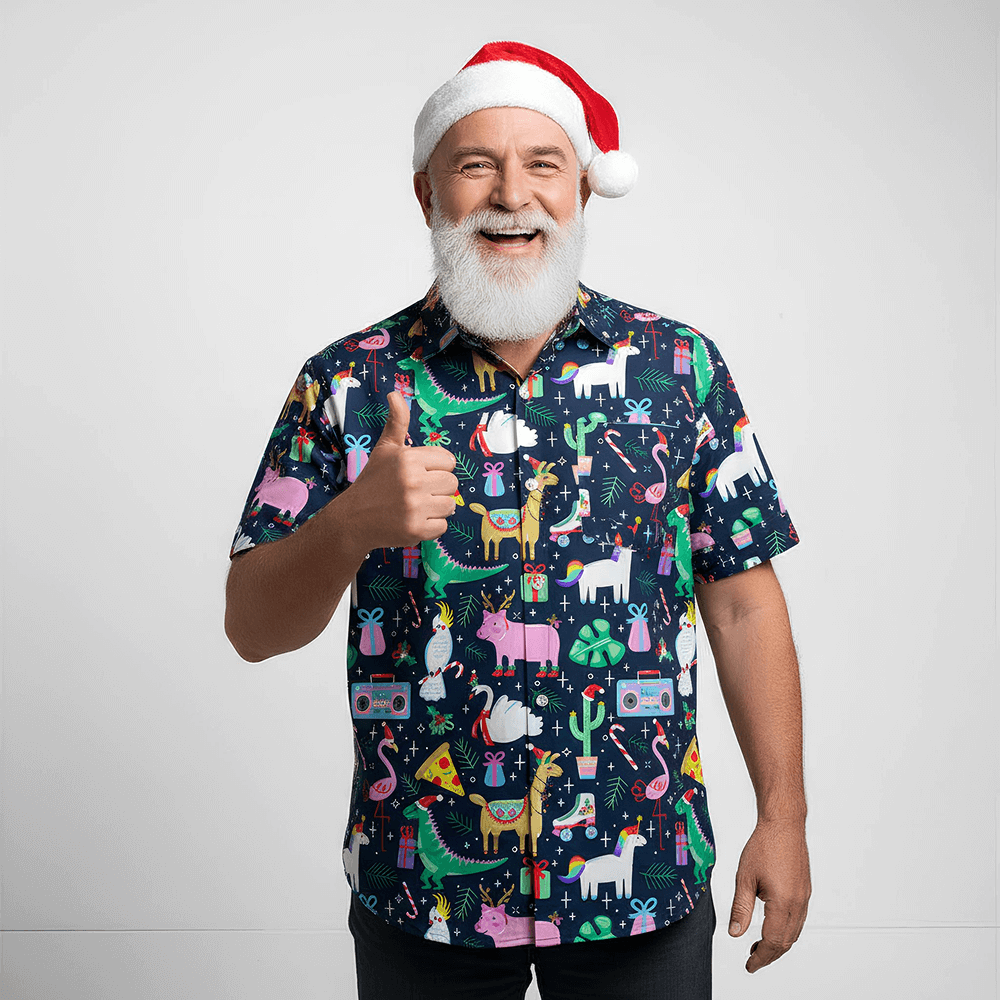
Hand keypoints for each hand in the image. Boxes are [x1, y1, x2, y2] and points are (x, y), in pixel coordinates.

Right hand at [350, 390, 458, 549]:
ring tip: (414, 506)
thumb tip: (395, 393)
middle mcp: (413, 481)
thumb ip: (397, 422)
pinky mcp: (416, 530)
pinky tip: (412, 520)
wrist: (353, 519)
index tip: (418, 474)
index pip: (448, 462)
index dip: (435, 469)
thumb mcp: (385, 449)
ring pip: (449, 506)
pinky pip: (443, 527)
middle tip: (415, 492)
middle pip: (452, 484)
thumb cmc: (373, 481)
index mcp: (409, 458)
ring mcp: (415, 507)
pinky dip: (430, 526)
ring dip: (435, 508)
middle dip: (437, 489)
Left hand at [728, 817, 810, 973]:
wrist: (783, 825)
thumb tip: (735, 932)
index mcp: (784, 903)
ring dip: (779, 944)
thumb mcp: (744, 878)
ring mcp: (804, 897)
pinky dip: (786, 930)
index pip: (773, 942)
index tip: (750, 965)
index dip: (761, 957)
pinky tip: (773, 926)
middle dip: (770, 955)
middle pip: (786, 942)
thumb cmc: (765, 845)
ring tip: (760, 946)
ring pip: (794, 932)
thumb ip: (741, 908)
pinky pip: (798, 920)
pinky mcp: (805, 890)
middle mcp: (798, 904)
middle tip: (753, 959)